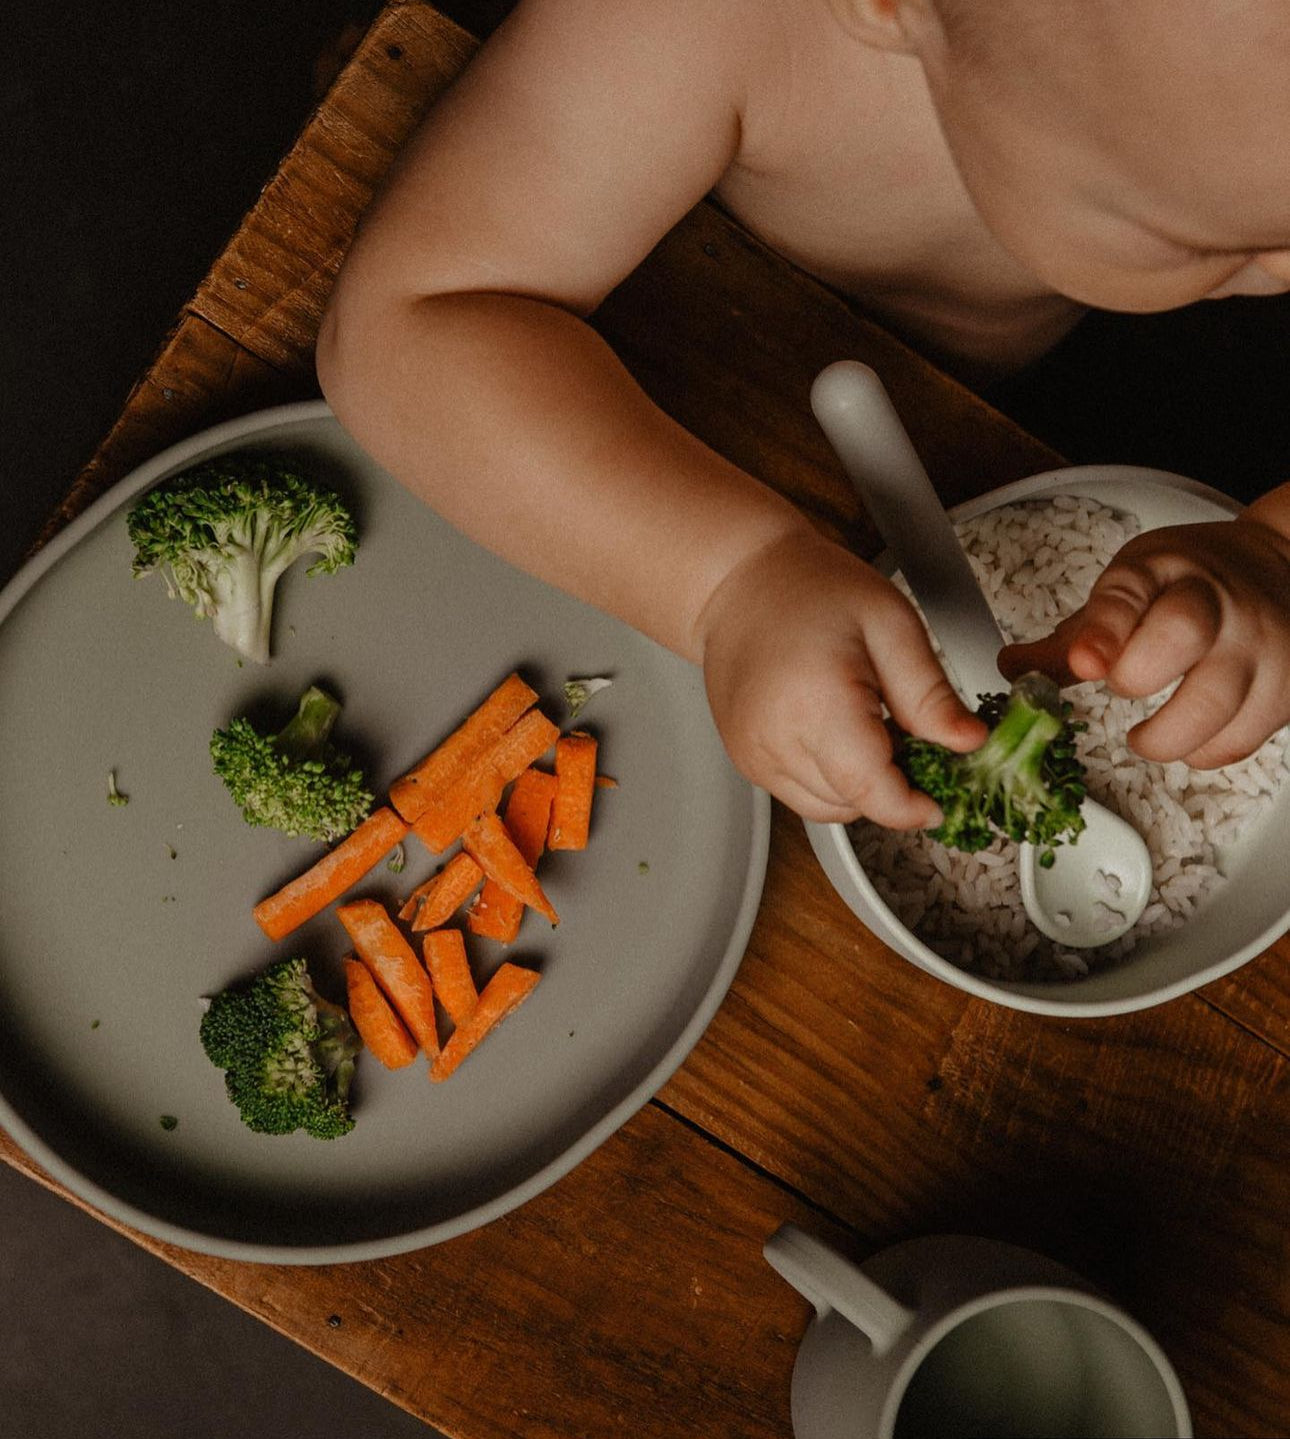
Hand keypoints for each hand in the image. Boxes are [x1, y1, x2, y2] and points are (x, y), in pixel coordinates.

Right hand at [695, 529, 986, 825]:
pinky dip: (829, 778)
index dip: (911, 808)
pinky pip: (801, 794)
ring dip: (859, 785)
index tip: (938, 801)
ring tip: (865, 727)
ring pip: (828, 807)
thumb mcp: (891, 624)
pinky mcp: (747, 760)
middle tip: (905, 736)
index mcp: (817, 702)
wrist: (742, 583)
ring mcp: (755, 753)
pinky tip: (835, 733)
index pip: (870, 791)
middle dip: (890, 786)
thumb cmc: (812, 590)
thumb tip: (967, 742)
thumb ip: (930, 692)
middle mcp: (775, 737)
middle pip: (853, 803)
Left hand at [998, 516, 1289, 766]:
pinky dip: (1204, 752)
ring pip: (1217, 702)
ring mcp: (1260, 646)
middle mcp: (1219, 603)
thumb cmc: (1191, 583)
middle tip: (1123, 688)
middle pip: (1182, 635)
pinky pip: (1240, 738)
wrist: (1280, 570)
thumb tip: (1013, 670)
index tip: (1083, 662)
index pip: (1131, 592)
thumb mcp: (1129, 589)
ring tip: (1144, 737)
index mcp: (1165, 571)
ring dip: (1167, 736)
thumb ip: (1075, 636)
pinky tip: (1186, 739)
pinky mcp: (1284, 689)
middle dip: (1138, 677)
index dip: (1104, 630)